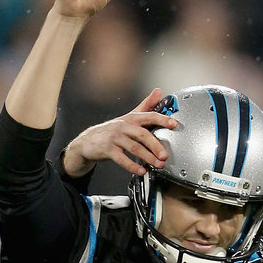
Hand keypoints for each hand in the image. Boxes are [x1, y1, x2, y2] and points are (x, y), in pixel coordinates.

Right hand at [62, 88, 177, 176]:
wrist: (88, 141)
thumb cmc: (113, 129)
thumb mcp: (130, 116)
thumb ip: (146, 105)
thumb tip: (159, 91)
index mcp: (131, 118)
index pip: (149, 116)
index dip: (162, 119)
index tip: (173, 124)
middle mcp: (123, 126)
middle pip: (143, 134)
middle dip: (156, 145)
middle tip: (165, 155)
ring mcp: (115, 138)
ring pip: (134, 148)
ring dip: (148, 157)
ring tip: (157, 164)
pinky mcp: (108, 149)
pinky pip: (122, 159)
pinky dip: (133, 166)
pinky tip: (141, 170)